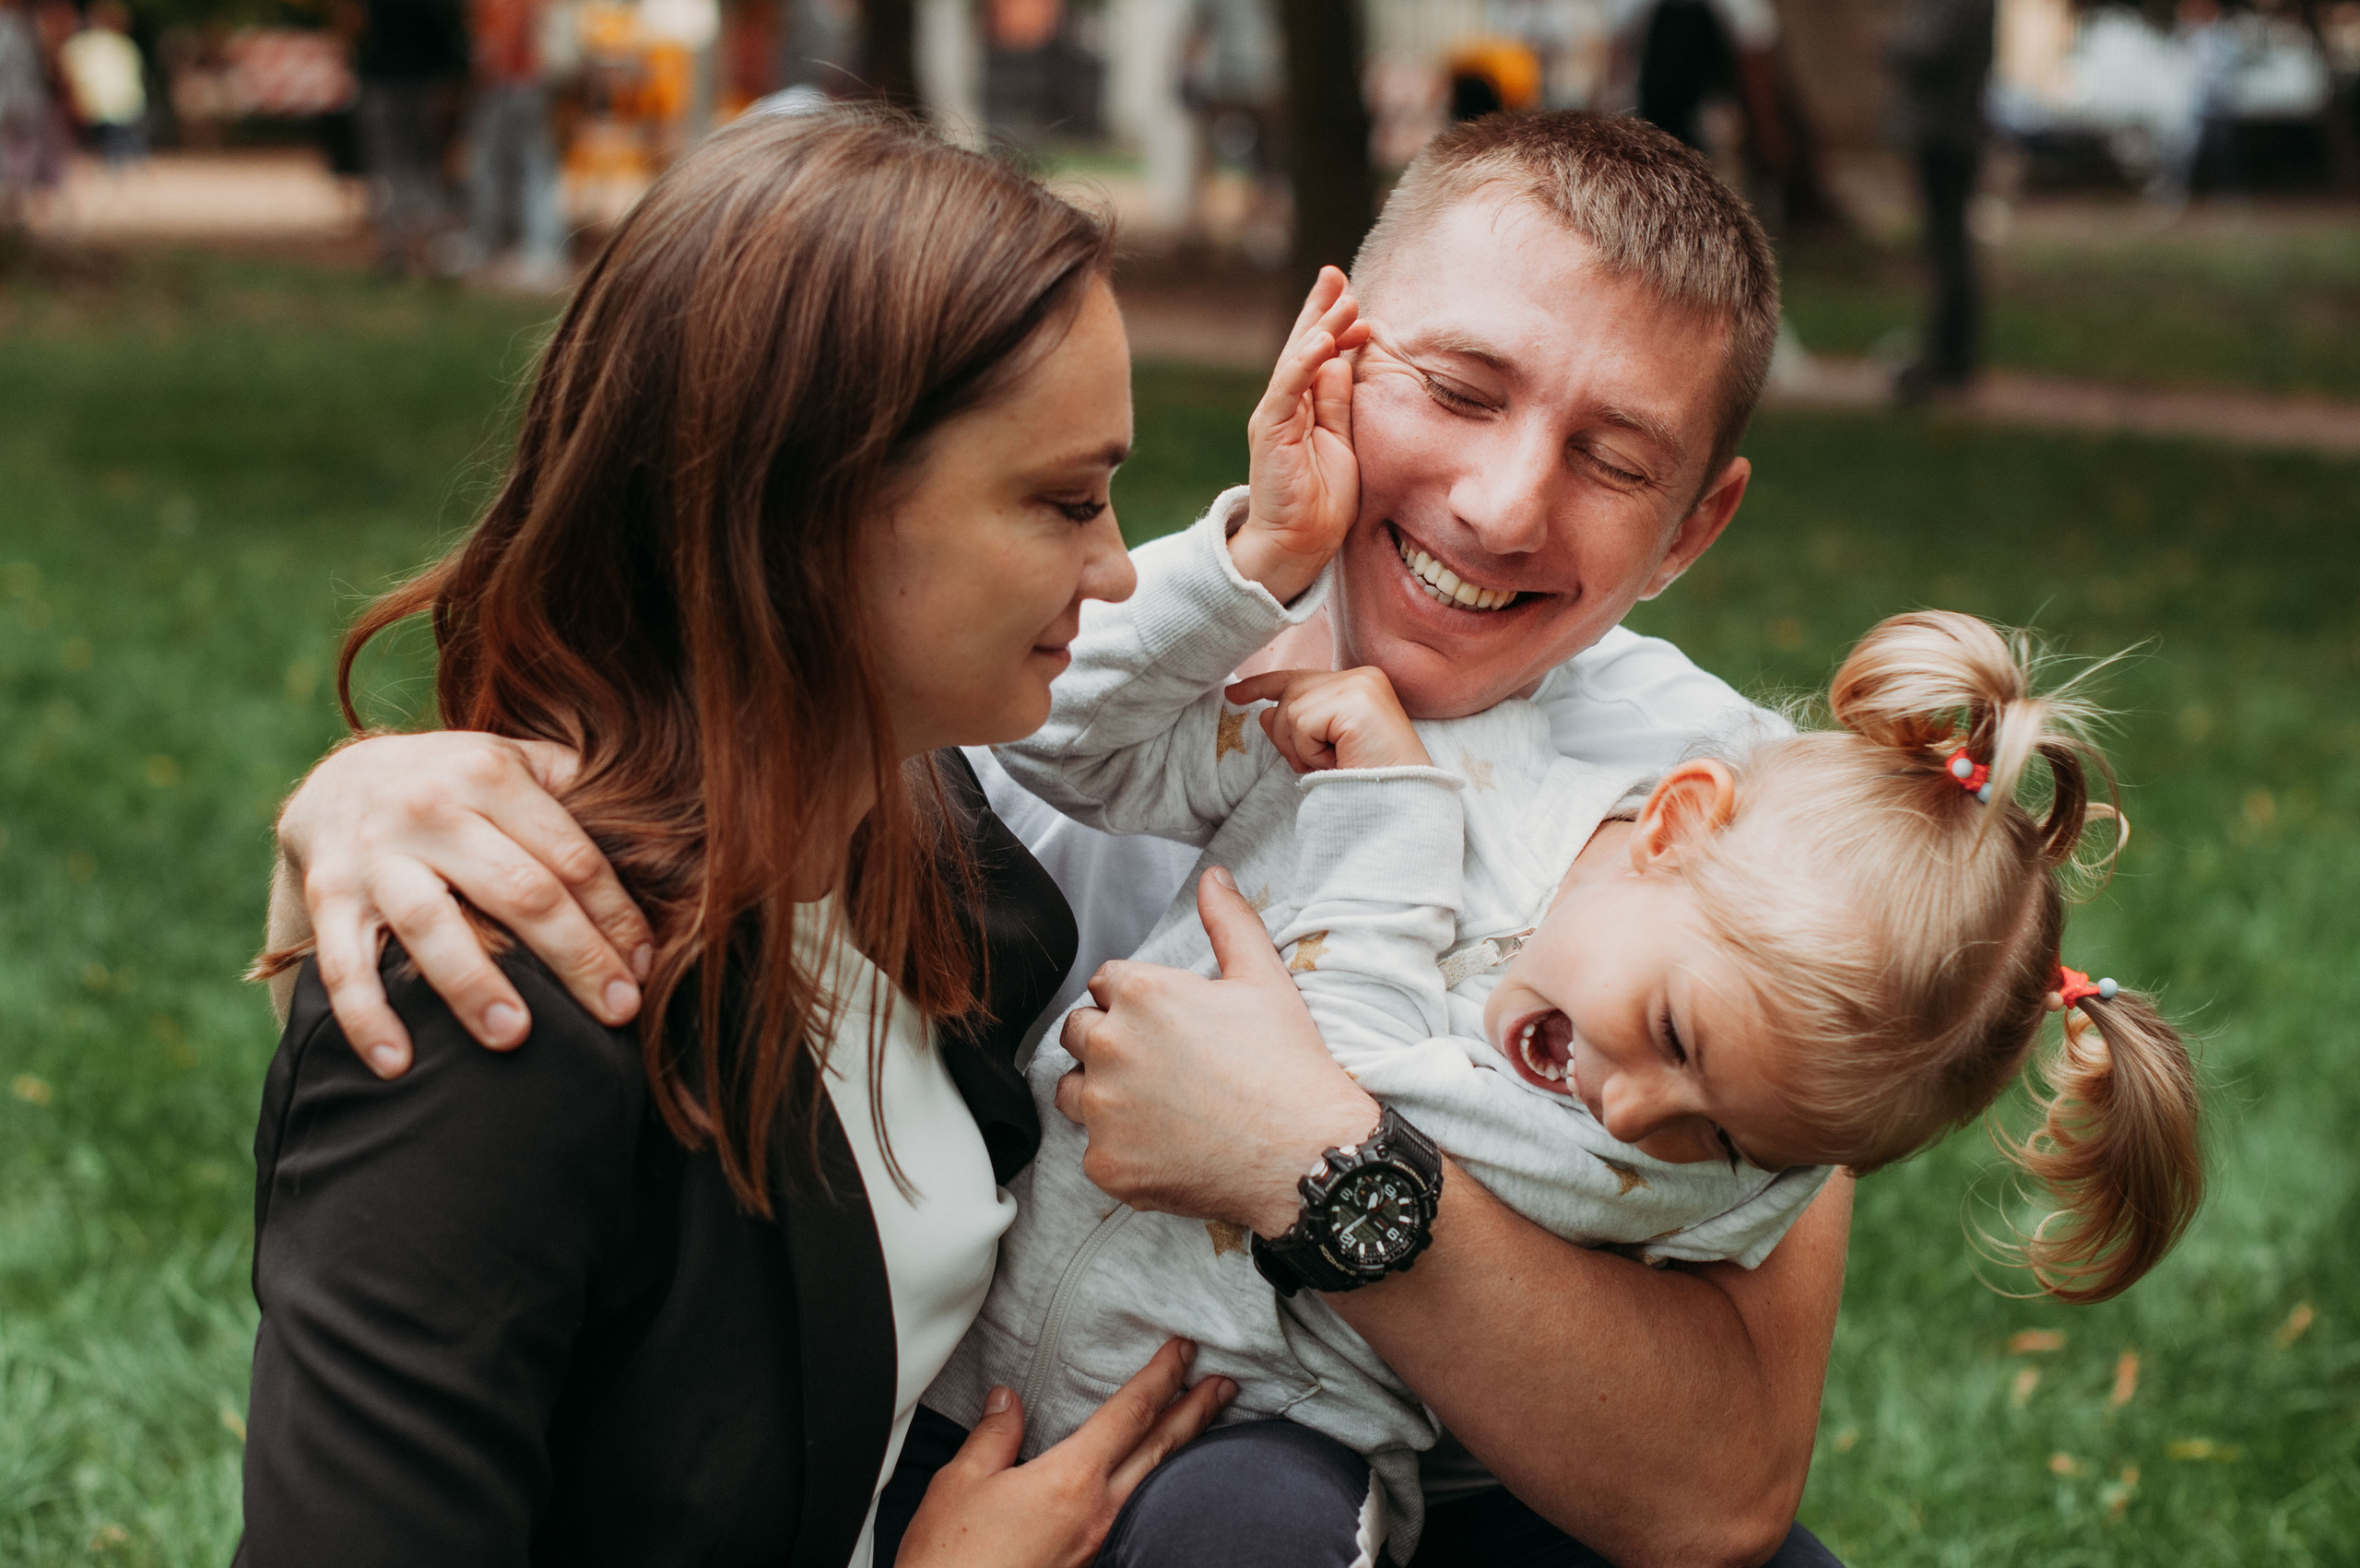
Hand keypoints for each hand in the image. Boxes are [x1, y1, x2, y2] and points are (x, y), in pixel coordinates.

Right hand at [276, 731, 655, 1077]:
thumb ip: (576, 791)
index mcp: (491, 775)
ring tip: (515, 1039)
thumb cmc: (458, 787)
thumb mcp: (514, 764)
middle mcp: (432, 811)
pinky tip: (399, 1065)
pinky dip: (367, 1017)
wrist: (339, 782)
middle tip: (618, 1012)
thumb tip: (662, 842)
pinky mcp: (327, 899)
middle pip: (519, 891)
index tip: (645, 967)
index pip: (571, 857)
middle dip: (574, 956)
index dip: (615, 915)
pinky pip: (343, 966)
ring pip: (430, 924)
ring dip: (474, 985)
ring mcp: (375, 857)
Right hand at [896, 1340, 1235, 1567]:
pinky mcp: (1091, 1565)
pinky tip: (1158, 1482)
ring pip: (1156, 1484)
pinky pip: (1138, 1514)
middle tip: (1223, 1383)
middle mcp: (1098, 1513)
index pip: (1130, 1414)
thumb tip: (1007, 1402)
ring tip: (1206, 1423)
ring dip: (1185, 1447)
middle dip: (1195, 1410)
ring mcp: (1099, 1543)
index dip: (1161, 1376)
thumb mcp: (961, 1484)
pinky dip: (1158, 1485)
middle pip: (1160, 1449)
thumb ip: (993, 1436)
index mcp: (1070, 1481)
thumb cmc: (951, 1559)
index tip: (1183, 1351)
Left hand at [1057, 870, 1378, 1235]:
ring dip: (1099, 1093)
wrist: (1305, 1154)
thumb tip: (1214, 878)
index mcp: (1142, 993)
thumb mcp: (1264, 979)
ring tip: (1154, 1106)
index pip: (1104, 983)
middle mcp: (1110, 1046)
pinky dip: (1122, 1150)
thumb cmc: (1288, 1066)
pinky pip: (1094, 1150)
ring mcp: (1103, 1109)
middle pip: (1078, 1032)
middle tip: (1159, 1064)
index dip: (1133, 1000)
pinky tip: (1166, 1150)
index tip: (1163, 1024)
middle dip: (1108, 1041)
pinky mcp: (1106, 1163)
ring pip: (1071, 1091)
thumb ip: (1229, 922)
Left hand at [1225, 666, 1427, 772]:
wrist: (1401, 806)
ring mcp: (1360, 685)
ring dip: (1302, 748)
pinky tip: (1338, 760)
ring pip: (1290, 710)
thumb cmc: (1365, 783)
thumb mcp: (1322, 752)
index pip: (1298, 678)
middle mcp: (1361, 676)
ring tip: (1335, 762)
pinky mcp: (1356, 700)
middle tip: (1317, 763)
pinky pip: (1302, 723)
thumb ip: (1296, 727)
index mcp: (1357, 684)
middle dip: (1288, 737)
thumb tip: (1263, 713)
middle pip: (1289, 695)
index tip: (1234, 696)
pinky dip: (1310, 751)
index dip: (1262, 686)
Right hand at [1231, 266, 1368, 604]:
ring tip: (1342, 300)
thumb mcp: (1341, 440)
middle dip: (1320, 309)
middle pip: (1302, 347)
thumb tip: (1341, 362)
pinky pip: (1286, 391)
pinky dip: (1303, 364)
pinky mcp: (1270, 432)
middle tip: (1338, 275)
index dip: (1333, 324)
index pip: (1317, 356)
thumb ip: (1338, 402)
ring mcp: (1275, 417)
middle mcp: (1285, 406)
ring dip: (1319, 328)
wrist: (1299, 543)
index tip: (1356, 299)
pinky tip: (1321, 341)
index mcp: (1304, 406)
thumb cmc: (1322, 500)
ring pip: (1295, 362)